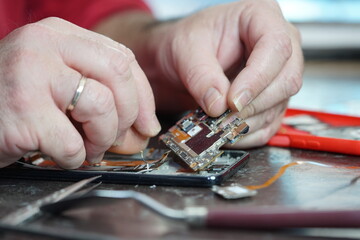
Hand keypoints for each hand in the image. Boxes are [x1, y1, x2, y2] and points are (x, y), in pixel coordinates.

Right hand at [0, 17, 159, 168]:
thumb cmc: (15, 100)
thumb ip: (100, 88)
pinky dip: (74, 157)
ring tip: (87, 147)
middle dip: (127, 117)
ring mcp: (30, 75)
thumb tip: (145, 123)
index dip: (143, 96)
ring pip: (101, 107)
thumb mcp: (58, 79)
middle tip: (115, 137)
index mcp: (59, 34)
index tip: (146, 121)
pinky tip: (61, 153)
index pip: (122, 58)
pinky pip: (72, 143)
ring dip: (101, 139)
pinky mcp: (21, 111)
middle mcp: (44, 45)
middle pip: (118, 77)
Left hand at [147, 0, 302, 146]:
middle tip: (224, 118)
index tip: (233, 100)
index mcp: (261, 17)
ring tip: (219, 128)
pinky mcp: (271, 99)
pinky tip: (229, 135)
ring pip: (280, 105)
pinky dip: (249, 134)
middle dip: (254, 104)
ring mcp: (277, 74)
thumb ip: (202, 75)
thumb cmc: (189, 42)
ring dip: (249, 122)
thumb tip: (218, 105)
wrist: (185, 59)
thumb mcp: (186, 49)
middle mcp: (277, 45)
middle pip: (287, 79)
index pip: (276, 46)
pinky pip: (270, 122)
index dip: (257, 77)